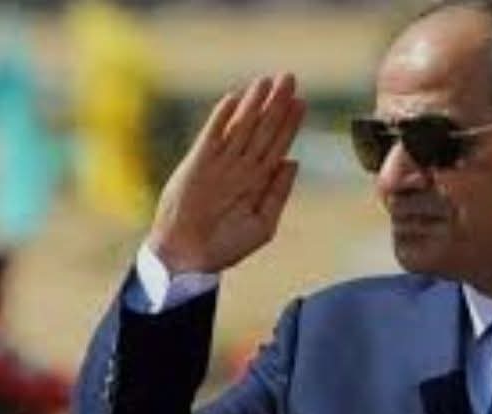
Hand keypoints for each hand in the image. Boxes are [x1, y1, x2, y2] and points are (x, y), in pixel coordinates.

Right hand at [147, 73, 305, 272]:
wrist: (189, 257)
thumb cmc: (225, 246)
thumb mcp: (263, 225)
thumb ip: (278, 193)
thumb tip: (292, 162)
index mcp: (258, 182)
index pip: (278, 145)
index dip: (290, 124)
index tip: (302, 102)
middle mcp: (241, 168)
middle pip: (263, 130)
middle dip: (277, 104)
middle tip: (290, 78)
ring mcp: (219, 164)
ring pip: (241, 127)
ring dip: (253, 103)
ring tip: (267, 81)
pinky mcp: (197, 163)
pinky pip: (212, 136)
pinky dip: (222, 118)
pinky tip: (234, 99)